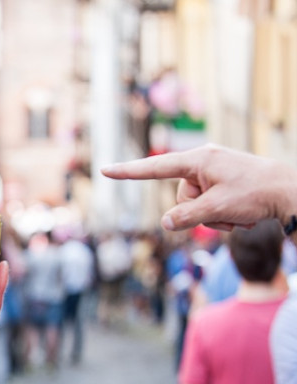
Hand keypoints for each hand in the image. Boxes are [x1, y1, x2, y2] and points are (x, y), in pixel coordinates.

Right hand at [101, 144, 296, 231]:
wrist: (290, 192)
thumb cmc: (256, 194)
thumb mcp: (217, 208)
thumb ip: (186, 216)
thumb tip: (165, 223)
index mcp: (199, 160)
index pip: (155, 168)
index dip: (128, 172)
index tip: (105, 170)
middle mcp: (204, 162)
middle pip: (180, 197)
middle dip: (199, 212)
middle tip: (226, 213)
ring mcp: (214, 171)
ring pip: (195, 205)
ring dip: (214, 217)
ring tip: (238, 214)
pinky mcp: (223, 181)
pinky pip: (209, 205)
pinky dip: (222, 214)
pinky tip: (242, 213)